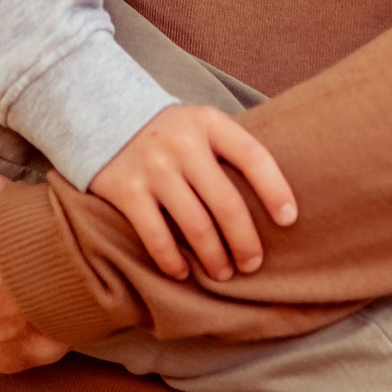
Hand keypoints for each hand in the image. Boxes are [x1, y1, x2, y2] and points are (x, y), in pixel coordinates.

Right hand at [87, 104, 296, 281]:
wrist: (103, 117)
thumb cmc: (170, 134)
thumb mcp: (201, 127)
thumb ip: (229, 153)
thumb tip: (275, 204)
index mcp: (208, 123)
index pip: (253, 157)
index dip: (275, 190)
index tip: (288, 220)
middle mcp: (182, 142)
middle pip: (226, 202)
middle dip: (245, 241)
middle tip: (252, 264)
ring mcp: (152, 166)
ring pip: (195, 225)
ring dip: (214, 257)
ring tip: (223, 273)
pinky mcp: (125, 190)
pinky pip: (156, 236)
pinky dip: (172, 261)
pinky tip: (183, 272)